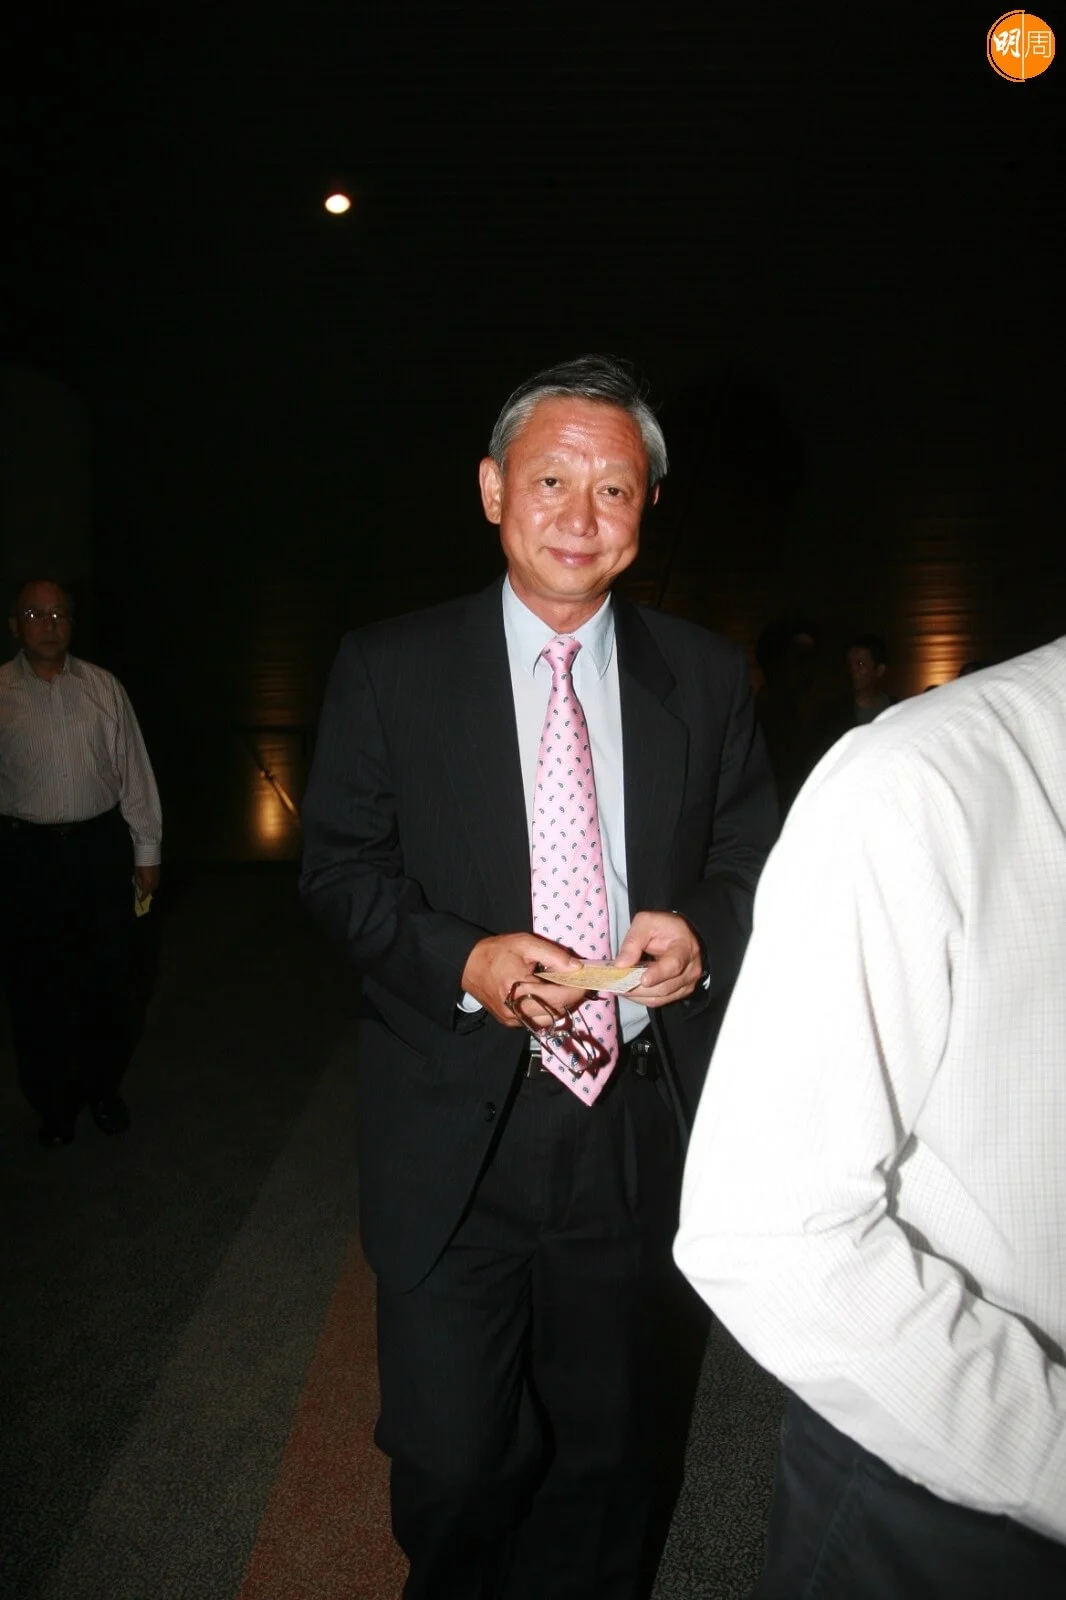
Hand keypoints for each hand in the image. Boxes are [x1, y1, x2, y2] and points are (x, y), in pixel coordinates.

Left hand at [135, 865, 159, 900]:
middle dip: (147, 893)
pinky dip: (153, 885)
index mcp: (148, 882)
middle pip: (151, 890)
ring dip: (151, 889)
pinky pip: (156, 882)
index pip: (145, 892)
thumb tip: (140, 887)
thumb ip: (139, 881)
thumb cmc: (141, 864)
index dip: (143, 897)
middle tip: (143, 895)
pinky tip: (149, 884)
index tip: (140, 900)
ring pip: (155, 886)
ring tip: (146, 890)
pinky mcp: (158, 874)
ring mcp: (157, 877)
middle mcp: (154, 881)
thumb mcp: (137, 873)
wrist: (149, 855)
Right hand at [461, 934, 588, 1027]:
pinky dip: (547, 1009)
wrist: (468, 965)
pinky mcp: (510, 1022)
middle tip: (578, 983)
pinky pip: (537, 1020)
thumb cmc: (497, 951)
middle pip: (555, 1011)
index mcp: (517, 988)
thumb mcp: (526, 944)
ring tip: (562, 987)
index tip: (587, 982)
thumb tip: (577, 968)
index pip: (557, 997)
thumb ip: (554, 955)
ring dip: (560, 1005)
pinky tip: (547, 993)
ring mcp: (512, 1019)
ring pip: (548, 1020)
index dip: (575, 991)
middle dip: (571, 998)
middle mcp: (514, 1010)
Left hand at [616, 910, 703, 1007]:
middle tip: (615, 985)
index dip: (658, 974)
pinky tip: (629, 990)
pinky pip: (659, 1001)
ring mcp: (687, 984)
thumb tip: (620, 965)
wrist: (680, 934)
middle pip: (664, 987)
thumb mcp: (645, 923)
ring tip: (618, 987)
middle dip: (637, 988)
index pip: (674, 965)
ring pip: (660, 998)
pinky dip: (641, 998)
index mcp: (685, 948)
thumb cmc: (663, 926)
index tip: (642, 980)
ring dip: (637, 996)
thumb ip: (633, 942)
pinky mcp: (680, 992)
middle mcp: (690, 970)